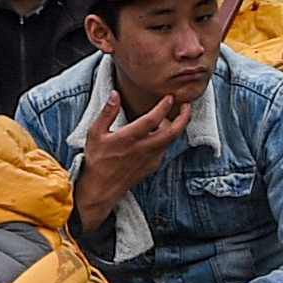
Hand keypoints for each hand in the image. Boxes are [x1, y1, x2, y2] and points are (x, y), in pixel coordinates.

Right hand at [72, 92, 184, 225]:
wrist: (101, 188)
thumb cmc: (97, 160)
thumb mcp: (95, 133)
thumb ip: (107, 112)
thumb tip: (115, 94)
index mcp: (129, 138)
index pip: (152, 119)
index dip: (163, 106)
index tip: (170, 97)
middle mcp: (143, 148)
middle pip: (172, 132)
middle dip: (184, 117)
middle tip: (187, 105)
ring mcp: (150, 159)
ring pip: (171, 141)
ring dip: (175, 127)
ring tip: (170, 117)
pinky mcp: (153, 166)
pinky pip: (165, 149)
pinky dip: (167, 138)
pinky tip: (159, 134)